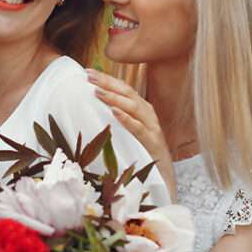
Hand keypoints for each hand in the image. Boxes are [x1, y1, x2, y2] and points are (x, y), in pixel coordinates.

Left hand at [86, 69, 175, 200]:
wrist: (164, 179)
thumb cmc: (143, 156)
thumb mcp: (129, 135)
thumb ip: (117, 121)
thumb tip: (93, 111)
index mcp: (142, 110)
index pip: (124, 89)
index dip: (107, 79)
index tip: (87, 72)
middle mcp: (148, 115)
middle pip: (128, 93)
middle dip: (107, 82)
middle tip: (88, 76)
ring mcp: (152, 129)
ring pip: (133, 107)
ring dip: (114, 98)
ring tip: (97, 91)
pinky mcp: (153, 144)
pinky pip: (139, 128)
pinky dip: (126, 119)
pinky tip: (114, 112)